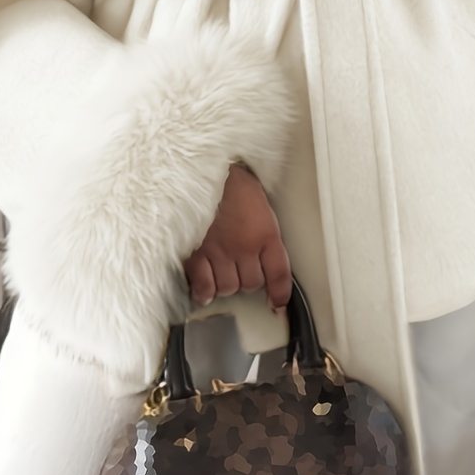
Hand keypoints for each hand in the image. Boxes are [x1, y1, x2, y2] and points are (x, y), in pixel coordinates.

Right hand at [182, 162, 293, 313]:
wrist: (199, 171)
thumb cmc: (229, 182)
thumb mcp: (258, 202)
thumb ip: (264, 230)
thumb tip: (265, 257)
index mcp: (264, 232)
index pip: (278, 273)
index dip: (279, 293)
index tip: (277, 303)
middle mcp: (244, 247)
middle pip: (252, 283)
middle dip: (247, 279)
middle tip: (240, 267)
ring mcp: (218, 252)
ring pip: (228, 288)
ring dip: (226, 284)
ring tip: (221, 270)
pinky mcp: (194, 254)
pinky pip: (204, 286)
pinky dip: (204, 292)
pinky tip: (205, 290)